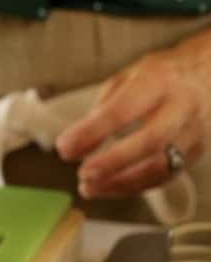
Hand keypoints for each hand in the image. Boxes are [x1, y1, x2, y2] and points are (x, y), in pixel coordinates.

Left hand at [56, 35, 210, 198]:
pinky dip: (136, 186)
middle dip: (113, 162)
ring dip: (122, 182)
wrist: (208, 72)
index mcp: (158, 81)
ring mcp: (194, 130)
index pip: (123, 110)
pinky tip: (111, 187)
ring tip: (90, 188)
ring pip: (161, 165)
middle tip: (83, 174)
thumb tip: (76, 143)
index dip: (92, 132)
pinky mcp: (197, 150)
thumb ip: (103, 108)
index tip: (65, 147)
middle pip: (150, 141)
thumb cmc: (159, 75)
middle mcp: (181, 106)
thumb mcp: (127, 77)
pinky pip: (166, 175)